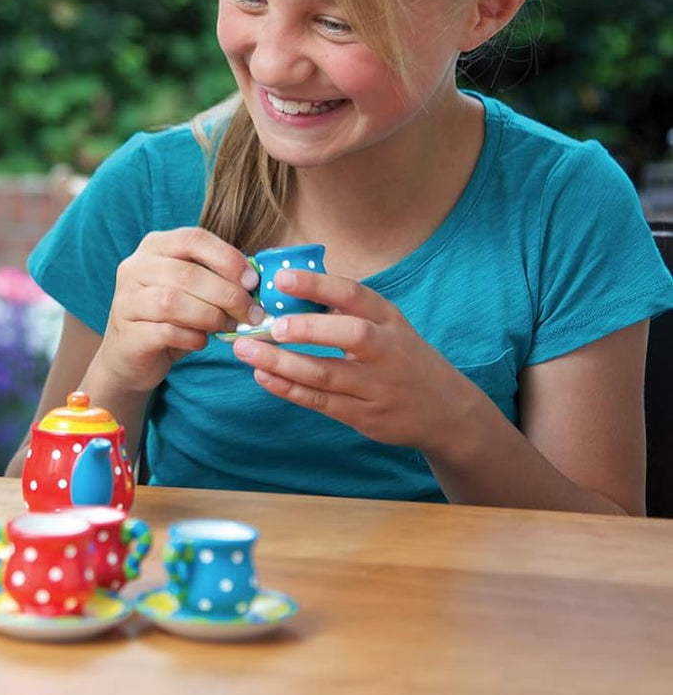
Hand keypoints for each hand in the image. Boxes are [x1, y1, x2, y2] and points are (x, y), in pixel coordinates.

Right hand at [96, 227, 261, 390]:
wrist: (131, 354)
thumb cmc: (169, 316)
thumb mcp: (191, 289)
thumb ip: (215, 277)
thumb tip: (254, 281)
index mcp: (153, 246)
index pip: (193, 239)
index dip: (227, 258)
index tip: (252, 281)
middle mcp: (134, 268)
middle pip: (186, 273)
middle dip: (227, 294)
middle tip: (251, 313)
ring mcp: (126, 300)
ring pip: (173, 302)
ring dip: (211, 316)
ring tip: (229, 326)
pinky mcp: (128, 333)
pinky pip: (166, 332)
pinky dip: (193, 338)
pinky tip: (202, 341)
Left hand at [229, 268, 481, 450]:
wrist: (447, 411)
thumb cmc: (403, 357)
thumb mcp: (388, 325)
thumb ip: (347, 310)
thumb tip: (288, 289)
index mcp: (389, 320)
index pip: (354, 295)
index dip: (318, 284)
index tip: (282, 278)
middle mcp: (387, 351)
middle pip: (349, 335)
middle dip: (307, 328)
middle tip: (270, 325)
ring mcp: (377, 387)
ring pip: (325, 374)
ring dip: (281, 363)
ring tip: (247, 350)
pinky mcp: (364, 416)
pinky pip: (320, 402)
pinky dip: (288, 389)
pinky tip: (263, 376)